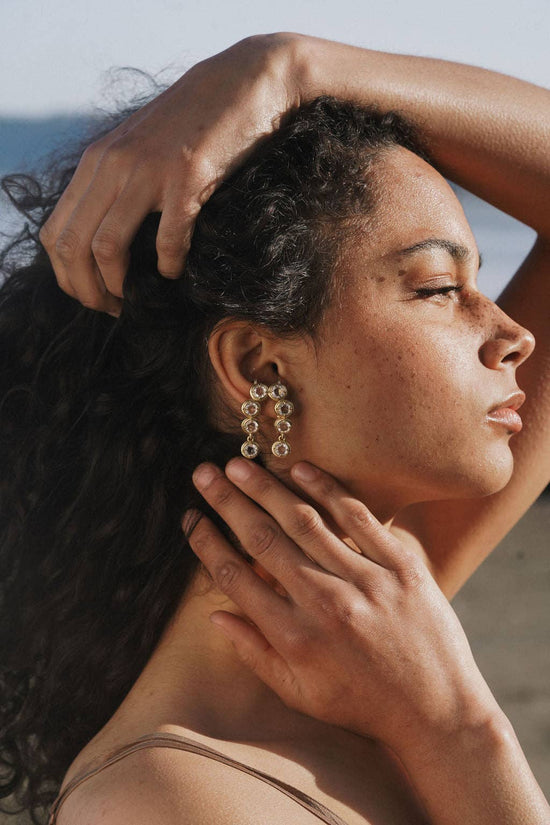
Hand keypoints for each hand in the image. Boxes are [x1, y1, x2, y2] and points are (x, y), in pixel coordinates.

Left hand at [39, 33, 302, 315]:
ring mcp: (148, 169)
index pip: (55, 231)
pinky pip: (167, 238)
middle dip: (86, 291)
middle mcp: (112, 164)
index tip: (93, 295)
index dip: (67, 276)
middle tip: (112, 309)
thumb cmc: (196, 123)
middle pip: (72, 246)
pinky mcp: (187, 176)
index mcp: (96, 160)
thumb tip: (107, 241)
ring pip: (106, 247)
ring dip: (118, 287)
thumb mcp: (141, 147)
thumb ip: (118, 183)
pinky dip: (168, 265)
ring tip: (134, 302)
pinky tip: (174, 271)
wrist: (245, 81)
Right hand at [184, 457, 499, 761]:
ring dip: (267, 488)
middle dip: (228, 502)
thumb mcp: (299, 694)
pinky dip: (327, 490)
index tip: (191, 518)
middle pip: (263, 539)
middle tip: (204, 473)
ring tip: (240, 464)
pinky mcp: (402, 566)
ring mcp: (365, 581)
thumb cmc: (361, 704)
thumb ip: (254, 653)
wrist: (438, 712)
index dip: (208, 544)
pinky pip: (358, 518)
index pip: (237, 578)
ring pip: (304, 521)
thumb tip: (215, 615)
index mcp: (294, 638)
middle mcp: (325, 604)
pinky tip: (300, 469)